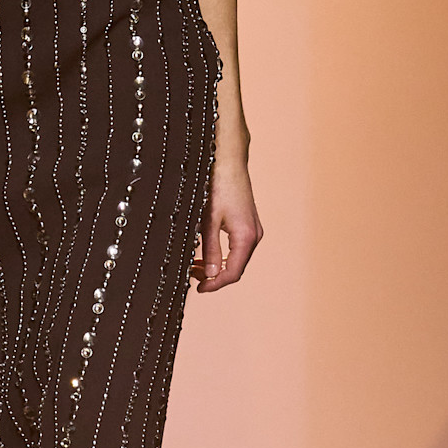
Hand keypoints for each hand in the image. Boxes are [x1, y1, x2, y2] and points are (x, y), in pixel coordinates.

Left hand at [191, 157, 261, 292]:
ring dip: (217, 265)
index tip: (198, 288)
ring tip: (196, 265)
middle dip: (215, 276)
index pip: (233, 273)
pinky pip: (237, 247)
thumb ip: (211, 249)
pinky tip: (207, 252)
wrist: (227, 159)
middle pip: (236, 268)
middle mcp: (254, 235)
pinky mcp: (248, 222)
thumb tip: (211, 274)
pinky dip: (223, 254)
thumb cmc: (218, 185)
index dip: (215, 284)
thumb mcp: (208, 220)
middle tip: (192, 276)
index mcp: (246, 237)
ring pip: (237, 258)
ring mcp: (253, 229)